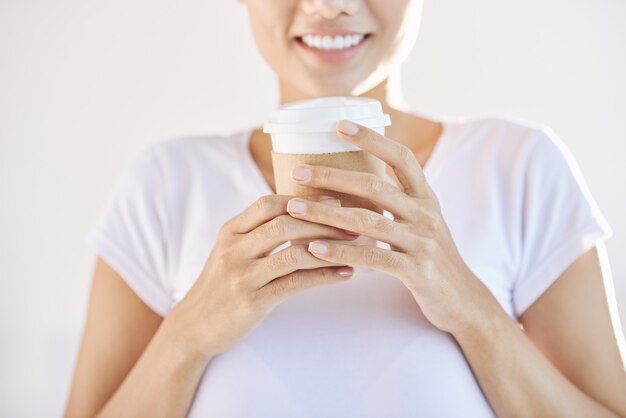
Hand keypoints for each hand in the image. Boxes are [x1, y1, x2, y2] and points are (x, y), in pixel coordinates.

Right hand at [168, 194, 357, 358]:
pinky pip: (295, 284)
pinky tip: (345, 274)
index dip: (303, 201)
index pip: (268, 204)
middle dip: (323, 222)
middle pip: (284, 224)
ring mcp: (241, 276)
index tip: (333, 202)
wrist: (193, 327)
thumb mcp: (231, 251)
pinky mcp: (252, 301)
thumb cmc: (221, 286)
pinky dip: (325, 276)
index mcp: (230, 231)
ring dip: (329, 249)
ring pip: (293, 253)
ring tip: (355, 249)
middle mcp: (233, 249)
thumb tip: (303, 214)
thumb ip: (257, 232)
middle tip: (353, 225)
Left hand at [285, 120, 497, 335]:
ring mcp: (422, 242)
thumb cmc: (433, 257)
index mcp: (426, 197)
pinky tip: (314, 250)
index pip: (401, 157)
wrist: (464, 300)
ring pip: (367, 222)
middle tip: (298, 171)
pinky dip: (340, 252)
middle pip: (374, 186)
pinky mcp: (416, 270)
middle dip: (332, 176)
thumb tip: (358, 181)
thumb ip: (399, 201)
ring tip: (294, 209)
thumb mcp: (423, 222)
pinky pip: (372, 258)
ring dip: (325, 214)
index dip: (372, 139)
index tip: (339, 126)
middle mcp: (425, 214)